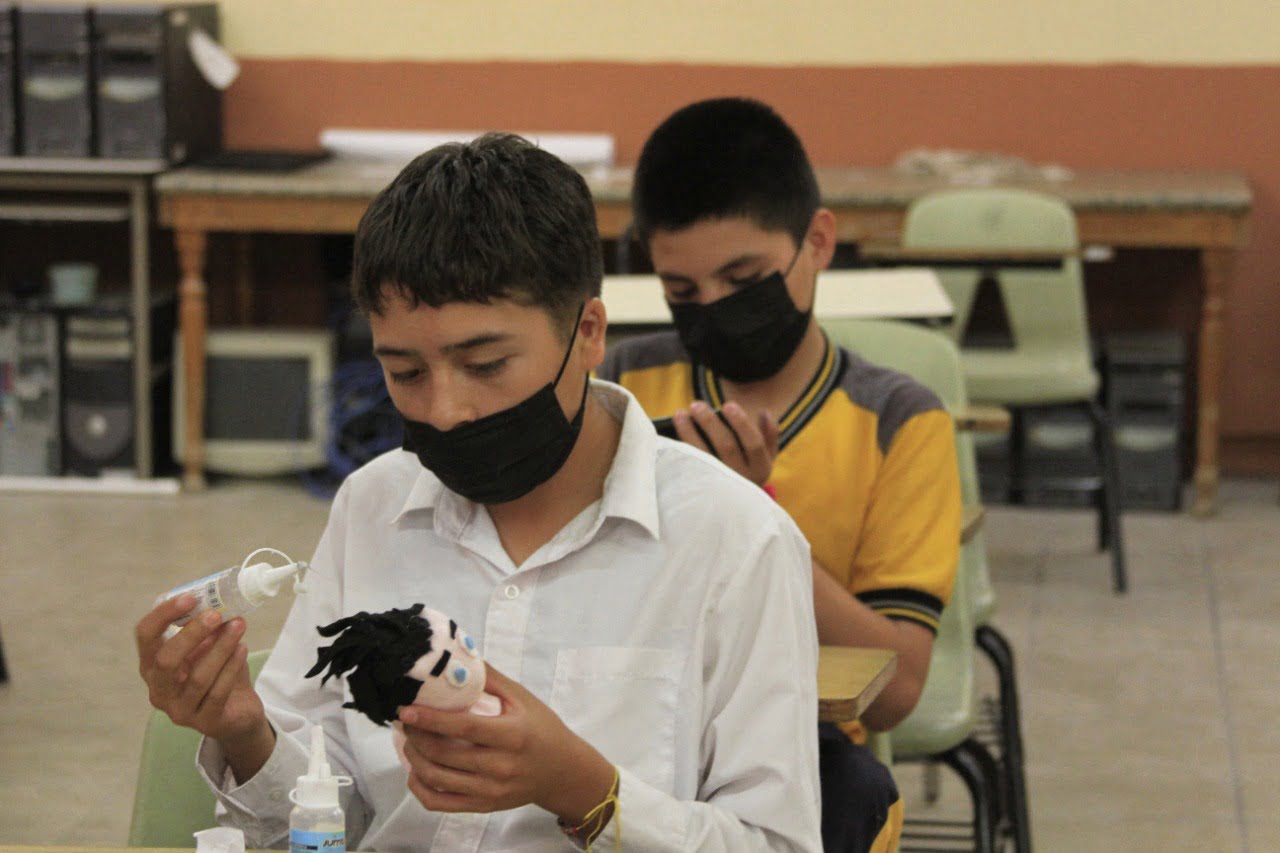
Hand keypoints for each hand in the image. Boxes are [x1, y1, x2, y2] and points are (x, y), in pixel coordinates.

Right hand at [135, 596, 267, 747]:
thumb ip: (207, 628)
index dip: (163, 615)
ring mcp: (179, 711)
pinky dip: (231, 667)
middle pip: (166, 660)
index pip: (145, 636)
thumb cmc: (217, 673)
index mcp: (152, 666)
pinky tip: (243, 649)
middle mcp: (159, 691)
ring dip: (221, 648)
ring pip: (198, 677)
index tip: (190, 598)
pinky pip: (218, 693)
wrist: (237, 712)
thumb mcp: (207, 647)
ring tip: (239, 626)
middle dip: (192, 634)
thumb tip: (218, 601)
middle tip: (216, 615)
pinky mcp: (205, 723)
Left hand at [398, 665, 614, 823]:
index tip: (406, 709)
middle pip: (444, 754)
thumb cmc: (542, 729)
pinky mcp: (483, 806)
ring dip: (414, 759)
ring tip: (408, 740)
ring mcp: (490, 791)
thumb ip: (490, 679)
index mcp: (512, 736)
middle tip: (404, 720)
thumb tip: (458, 657)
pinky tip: (415, 770)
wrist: (563, 772)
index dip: (431, 719)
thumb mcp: (523, 699)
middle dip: (415, 736)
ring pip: (437, 779)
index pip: (463, 728)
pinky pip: (440, 803)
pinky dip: (419, 788)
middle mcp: (500, 767)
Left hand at [673, 400, 778, 485]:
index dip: (742, 423)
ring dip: (690, 433)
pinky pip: (689, 468)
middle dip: (710, 423)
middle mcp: (741, 479)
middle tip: (696, 404)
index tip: (727, 404)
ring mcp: (720, 486)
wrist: (735, 510)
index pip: (754, 444)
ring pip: (704, 456)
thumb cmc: (749, 472)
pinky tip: (670, 435)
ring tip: (680, 414)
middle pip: (726, 446)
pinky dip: (680, 450)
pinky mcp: (701, 491)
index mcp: (760, 468)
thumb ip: (769, 434)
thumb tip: (764, 412)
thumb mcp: (766, 457)